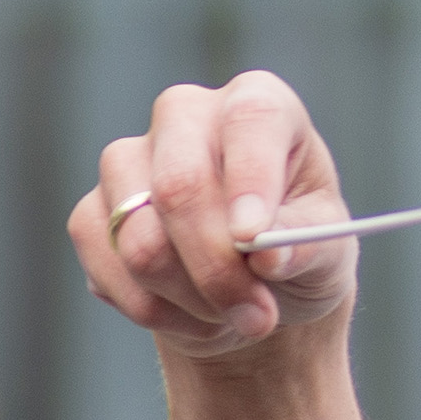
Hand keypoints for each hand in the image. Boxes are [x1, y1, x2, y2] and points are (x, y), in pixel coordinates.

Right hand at [70, 71, 357, 364]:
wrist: (253, 288)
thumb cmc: (298, 251)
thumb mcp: (328, 251)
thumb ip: (306, 248)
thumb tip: (269, 255)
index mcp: (258, 103)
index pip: (250, 119)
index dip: (251, 179)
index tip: (254, 238)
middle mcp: (185, 115)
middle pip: (179, 185)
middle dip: (217, 267)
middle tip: (260, 316)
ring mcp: (127, 160)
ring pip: (141, 242)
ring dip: (194, 299)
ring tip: (236, 312)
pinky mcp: (92, 214)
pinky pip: (111, 272)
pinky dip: (159, 312)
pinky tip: (195, 313)